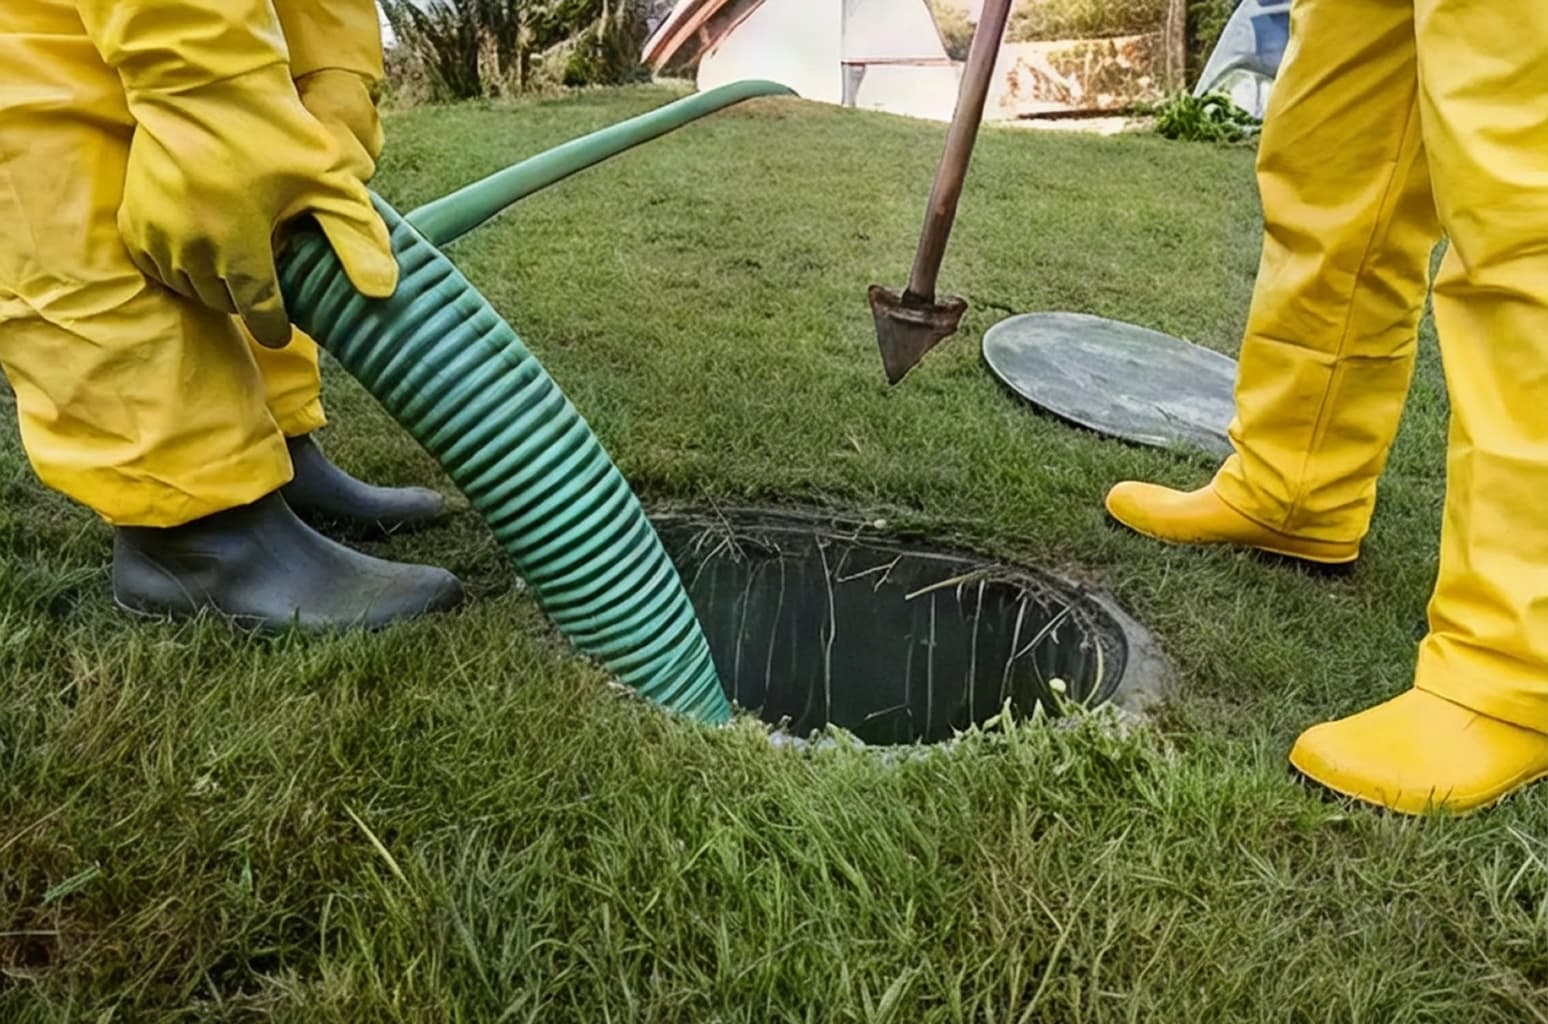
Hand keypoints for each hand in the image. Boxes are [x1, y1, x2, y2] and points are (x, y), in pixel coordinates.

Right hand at [117, 64, 397, 347]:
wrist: (198, 79)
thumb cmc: (269, 127)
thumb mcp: (328, 178)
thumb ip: (356, 236)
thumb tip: (383, 290)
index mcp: (238, 246)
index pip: (259, 312)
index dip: (275, 326)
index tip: (284, 329)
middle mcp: (190, 248)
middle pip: (222, 301)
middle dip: (247, 300)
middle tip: (269, 282)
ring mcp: (156, 232)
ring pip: (188, 287)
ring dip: (214, 285)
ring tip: (239, 264)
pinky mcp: (134, 214)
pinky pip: (154, 264)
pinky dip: (179, 268)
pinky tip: (203, 252)